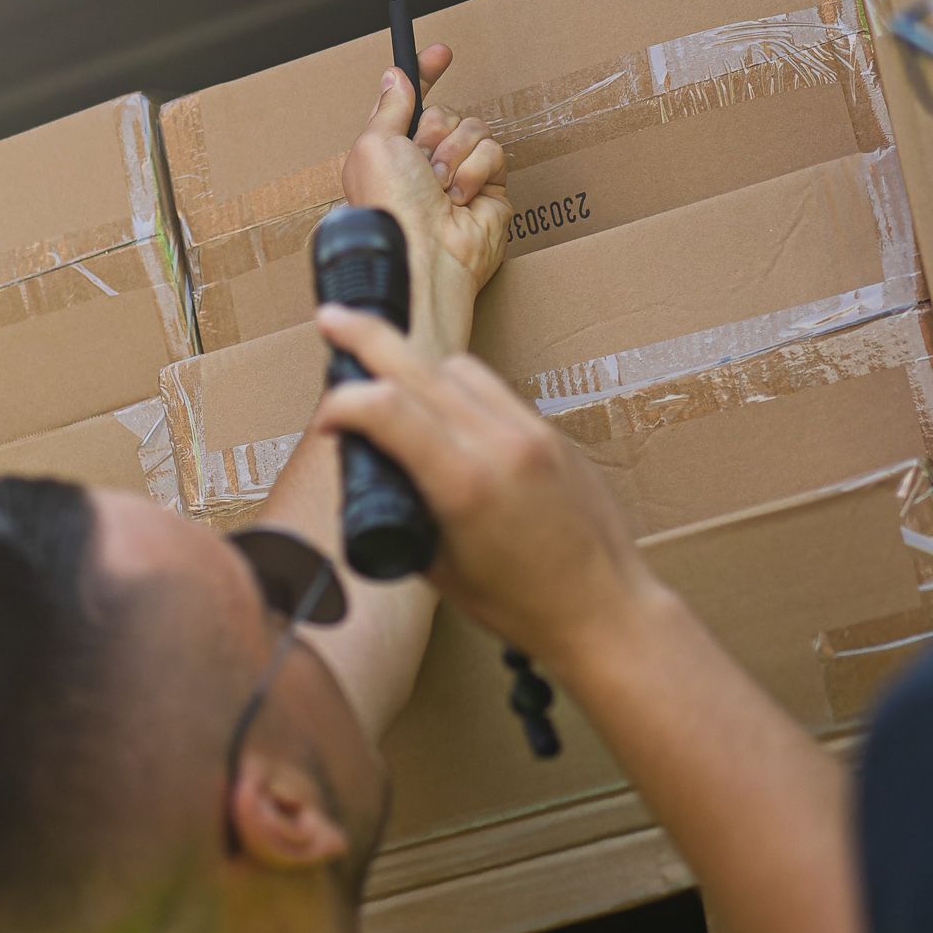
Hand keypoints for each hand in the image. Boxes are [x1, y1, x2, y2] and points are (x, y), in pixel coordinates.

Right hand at [309, 305, 660, 673]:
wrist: (606, 611)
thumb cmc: (522, 607)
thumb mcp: (439, 570)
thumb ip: (401, 511)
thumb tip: (373, 473)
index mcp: (465, 484)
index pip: (387, 408)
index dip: (342, 403)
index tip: (327, 420)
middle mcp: (501, 444)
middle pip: (420, 366)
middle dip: (367, 338)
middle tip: (332, 320)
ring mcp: (533, 432)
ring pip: (460, 367)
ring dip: (418, 365)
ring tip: (390, 377)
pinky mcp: (553, 433)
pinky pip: (496, 390)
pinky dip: (460, 390)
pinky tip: (444, 410)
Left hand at [339, 42, 507, 344]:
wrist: (426, 252)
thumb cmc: (392, 206)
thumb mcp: (374, 144)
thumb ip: (389, 106)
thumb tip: (395, 76)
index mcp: (390, 152)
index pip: (411, 102)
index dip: (425, 75)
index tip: (439, 53)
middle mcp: (424, 162)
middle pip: (444, 112)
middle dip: (435, 131)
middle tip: (423, 161)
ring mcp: (459, 174)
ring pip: (472, 127)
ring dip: (454, 154)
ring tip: (441, 186)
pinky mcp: (490, 187)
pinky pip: (493, 151)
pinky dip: (476, 170)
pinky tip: (462, 197)